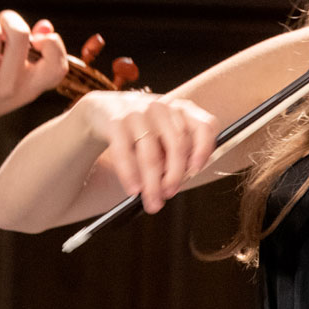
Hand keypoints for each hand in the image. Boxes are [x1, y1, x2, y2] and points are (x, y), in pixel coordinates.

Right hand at [80, 88, 216, 213]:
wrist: (103, 110)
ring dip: (152, 183)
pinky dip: (129, 175)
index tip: (197, 170)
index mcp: (181, 110)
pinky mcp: (116, 122)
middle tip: (169, 194)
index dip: (204, 150)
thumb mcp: (164, 132)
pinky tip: (133, 188)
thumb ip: (177, 153)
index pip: (204, 126)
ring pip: (151, 153)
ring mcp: (138, 113)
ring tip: (152, 199)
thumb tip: (180, 181)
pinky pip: (124, 153)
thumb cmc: (141, 128)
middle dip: (174, 176)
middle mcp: (162, 108)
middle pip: (177, 145)